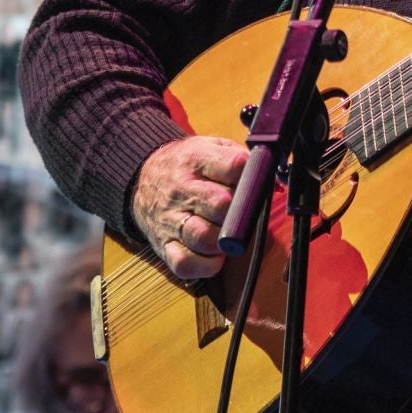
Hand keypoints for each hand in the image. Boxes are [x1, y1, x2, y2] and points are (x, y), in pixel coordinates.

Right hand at [130, 136, 248, 278]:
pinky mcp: (165, 245)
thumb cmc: (187, 166)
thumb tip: (268, 179)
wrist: (143, 178)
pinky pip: (185, 263)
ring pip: (204, 236)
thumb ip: (239, 158)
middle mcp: (182, 190)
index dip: (252, 178)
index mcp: (197, 160)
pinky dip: (206, 265)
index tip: (256, 184)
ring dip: (224, 240)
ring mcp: (172, 220)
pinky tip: (215, 255)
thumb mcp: (211, 147)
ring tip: (228, 236)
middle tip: (243, 214)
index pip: (233, 166)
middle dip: (240, 211)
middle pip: (220, 204)